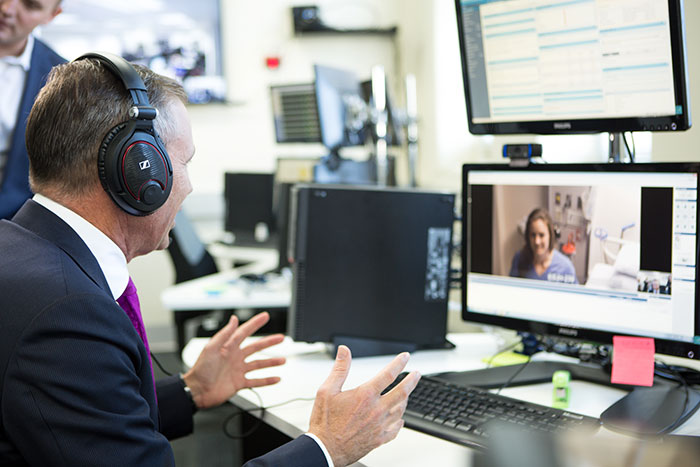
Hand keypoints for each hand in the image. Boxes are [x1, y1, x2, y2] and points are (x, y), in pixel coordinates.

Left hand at [182, 312, 285, 409]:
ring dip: (271, 362)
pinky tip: (276, 379)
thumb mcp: (211, 348)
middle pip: (256, 348)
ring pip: (258, 364)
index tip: (265, 316)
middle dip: (269, 342)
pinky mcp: (239, 383)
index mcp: (228, 347)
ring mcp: (238, 370)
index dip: (255, 324)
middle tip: (281, 338)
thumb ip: (224, 334)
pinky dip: (266, 381)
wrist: (197, 391)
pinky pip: (256, 381)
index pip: (244, 332)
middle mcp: (235, 358)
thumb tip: (234, 319)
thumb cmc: (200, 370)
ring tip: (282, 360)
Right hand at [308, 346, 420, 465]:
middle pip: (402, 392)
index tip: (405, 357)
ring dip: (405, 399)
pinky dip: (400, 421)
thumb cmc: (324, 422)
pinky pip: (395, 429)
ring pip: (400, 410)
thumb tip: (344, 351)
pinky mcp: (379, 439)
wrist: (325, 450)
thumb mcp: (327, 391)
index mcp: (365, 396)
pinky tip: (399, 419)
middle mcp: (376, 410)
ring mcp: (380, 426)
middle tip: (417, 374)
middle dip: (412, 381)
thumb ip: (339, 369)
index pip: (388, 374)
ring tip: (407, 393)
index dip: (399, 363)